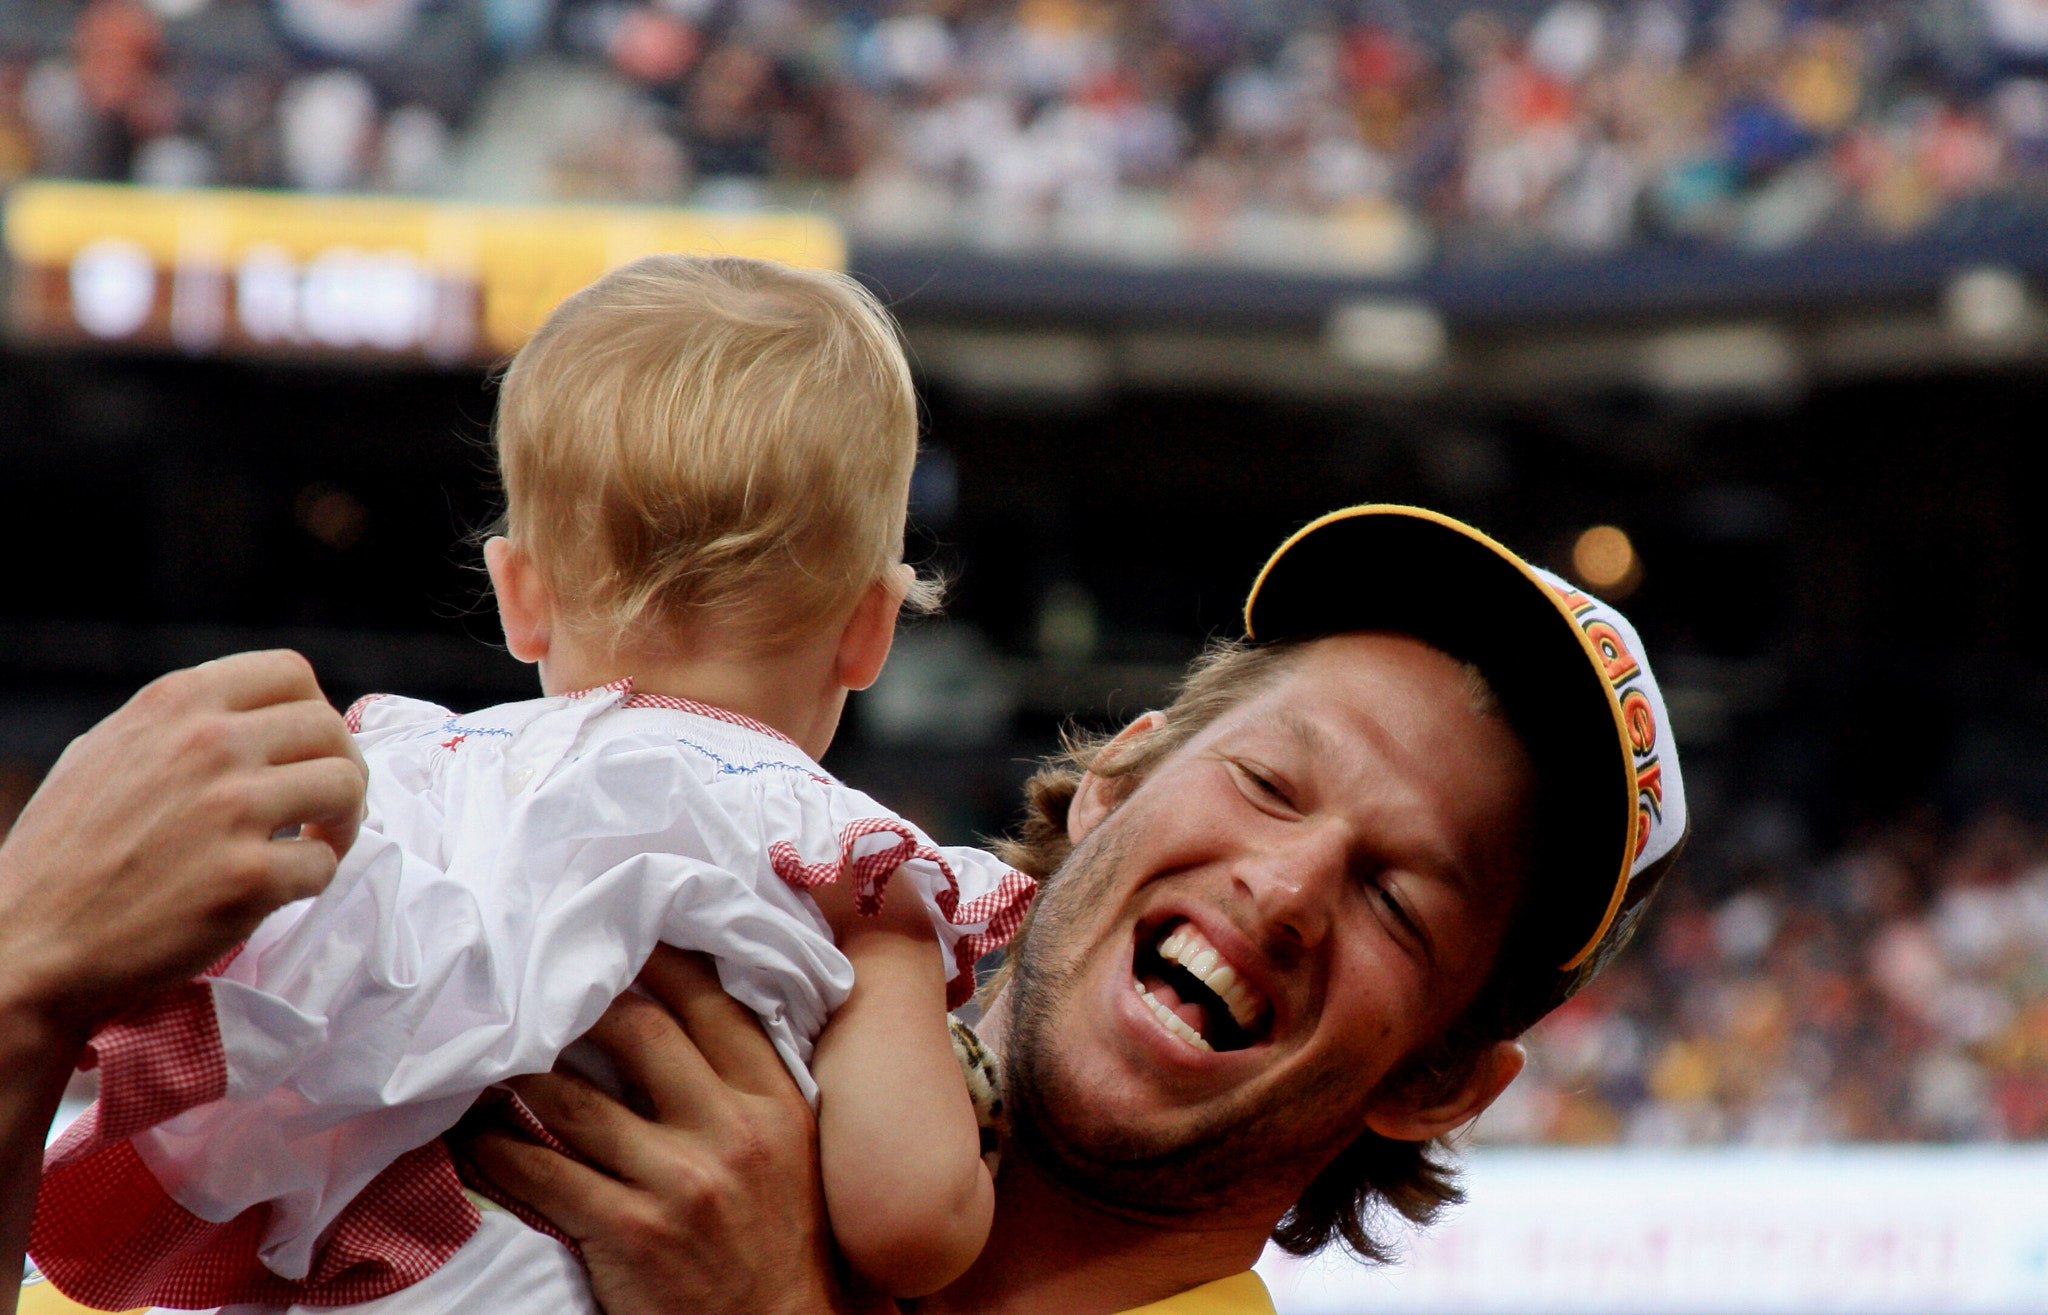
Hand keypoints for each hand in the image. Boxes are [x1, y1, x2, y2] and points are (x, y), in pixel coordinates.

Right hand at [0, 649, 367, 1045]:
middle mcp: (208, 744)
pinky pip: (323, 863)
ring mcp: (231, 809)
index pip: (290, 672)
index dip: (314, 712)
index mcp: (175, 703)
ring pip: (345, 786)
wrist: (27, 945)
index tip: (307, 751)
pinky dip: (313, 879)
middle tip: (326, 807)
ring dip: (343, 820)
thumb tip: (250, 720)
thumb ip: (179, 726)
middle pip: (329, 729)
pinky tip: (281, 889)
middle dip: (342, 766)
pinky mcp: (248, 877)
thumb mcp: (106, 751)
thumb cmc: (62, 856)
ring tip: (316, 842)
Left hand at [457, 948, 880, 1314]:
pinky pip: (541, 1172)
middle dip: (579, 1002)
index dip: (658, 960)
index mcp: (776, 1101)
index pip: (713, 1004)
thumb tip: (681, 1012)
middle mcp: (732, 1129)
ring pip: (574, 1099)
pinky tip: (470, 1138)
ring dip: (519, 1075)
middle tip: (537, 987)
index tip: (615, 932)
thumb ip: (747, 1083)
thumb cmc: (777, 1240)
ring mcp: (681, 1180)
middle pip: (639, 1030)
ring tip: (485, 1058)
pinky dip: (494, 1151)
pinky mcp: (631, 1231)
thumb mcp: (790, 1148)